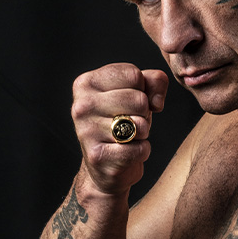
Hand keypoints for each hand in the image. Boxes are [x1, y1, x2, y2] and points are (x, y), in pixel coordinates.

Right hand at [71, 63, 168, 194]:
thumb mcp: (139, 93)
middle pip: (139, 99)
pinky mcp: (97, 156)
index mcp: (86, 83)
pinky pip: (140, 149)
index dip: (142, 89)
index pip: (133, 74)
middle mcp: (81, 105)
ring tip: (127, 136)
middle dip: (144, 113)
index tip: (129, 101)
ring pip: (140, 125)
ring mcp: (86, 131)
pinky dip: (142, 151)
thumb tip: (156, 102)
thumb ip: (154, 82)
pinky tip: (127, 152)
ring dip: (143, 133)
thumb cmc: (123, 121)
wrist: (106, 164)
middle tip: (130, 121)